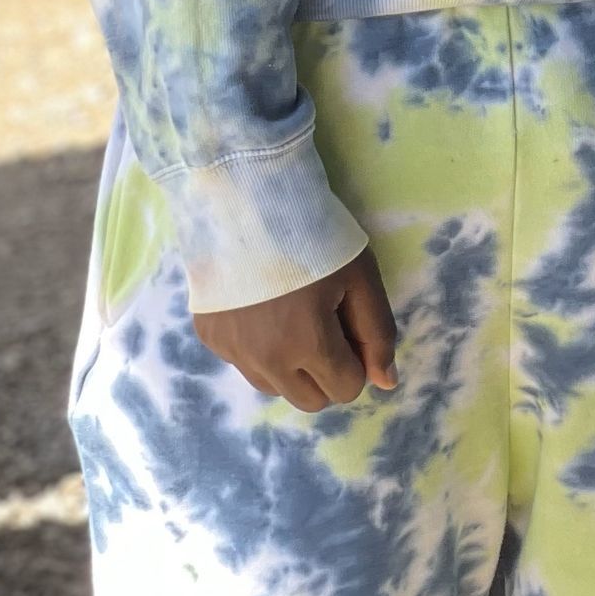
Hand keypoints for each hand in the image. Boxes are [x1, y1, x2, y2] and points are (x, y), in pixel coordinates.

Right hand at [194, 247, 399, 412]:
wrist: (250, 195)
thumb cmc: (316, 232)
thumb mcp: (361, 276)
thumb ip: (377, 332)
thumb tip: (386, 382)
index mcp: (307, 344)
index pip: (347, 389)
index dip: (358, 357)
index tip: (349, 320)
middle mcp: (264, 360)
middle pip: (310, 401)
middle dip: (328, 372)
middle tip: (327, 323)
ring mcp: (231, 351)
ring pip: (275, 388)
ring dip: (293, 366)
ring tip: (294, 314)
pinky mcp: (208, 338)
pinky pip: (244, 363)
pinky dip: (259, 348)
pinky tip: (261, 304)